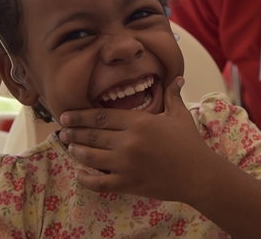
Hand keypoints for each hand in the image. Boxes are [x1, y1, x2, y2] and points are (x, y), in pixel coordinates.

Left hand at [58, 76, 214, 201]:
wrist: (198, 174)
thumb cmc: (190, 143)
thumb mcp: (180, 115)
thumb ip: (172, 95)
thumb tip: (177, 77)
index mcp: (139, 122)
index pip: (101, 116)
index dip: (80, 116)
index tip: (66, 116)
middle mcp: (128, 142)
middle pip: (92, 135)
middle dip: (74, 133)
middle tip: (62, 131)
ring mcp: (126, 164)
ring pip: (91, 157)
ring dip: (77, 152)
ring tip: (70, 148)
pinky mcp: (127, 183)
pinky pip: (99, 182)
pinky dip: (86, 179)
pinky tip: (80, 174)